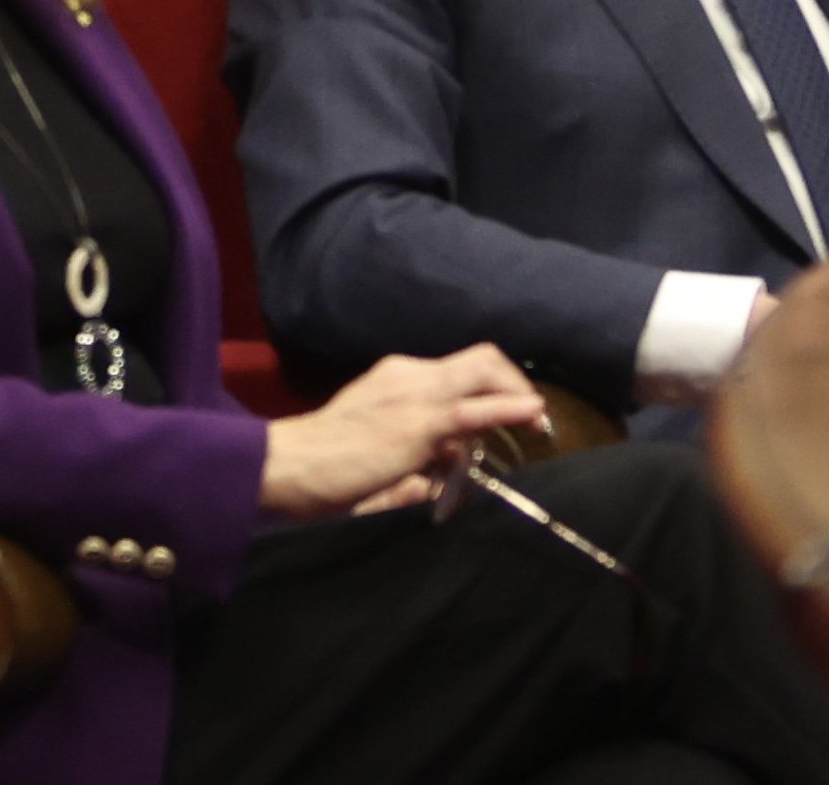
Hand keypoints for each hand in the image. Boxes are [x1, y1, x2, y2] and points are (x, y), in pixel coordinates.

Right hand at [256, 345, 545, 520]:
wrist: (289, 465)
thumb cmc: (325, 466)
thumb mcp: (378, 451)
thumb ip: (416, 456)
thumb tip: (450, 468)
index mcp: (396, 377)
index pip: (457, 369)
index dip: (492, 387)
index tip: (513, 412)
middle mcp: (408, 374)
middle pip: (479, 359)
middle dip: (513, 382)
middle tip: (533, 414)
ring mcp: (413, 394)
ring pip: (482, 373)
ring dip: (516, 395)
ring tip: (539, 420)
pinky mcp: (417, 423)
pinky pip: (475, 409)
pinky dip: (509, 408)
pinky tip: (532, 414)